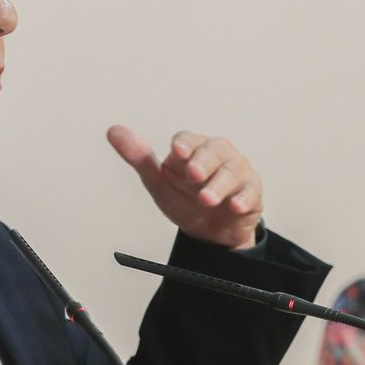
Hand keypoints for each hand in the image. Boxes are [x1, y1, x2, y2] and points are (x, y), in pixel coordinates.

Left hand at [106, 125, 263, 249]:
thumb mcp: (159, 183)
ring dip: (219, 185)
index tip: (177, 152)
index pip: (188, 140)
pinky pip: (250, 192)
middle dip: (203, 162)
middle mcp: (217, 155)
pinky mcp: (251, 192)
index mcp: (193, 149)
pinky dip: (243, 198)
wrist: (211, 233)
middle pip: (213, 151)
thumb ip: (139, 159)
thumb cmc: (186, 201)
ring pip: (231, 171)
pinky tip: (235, 205)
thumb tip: (113, 131)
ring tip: (207, 199)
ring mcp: (237, 172)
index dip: (184, 144)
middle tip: (193, 175)